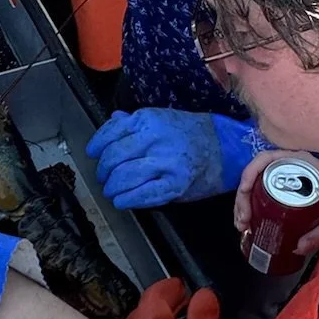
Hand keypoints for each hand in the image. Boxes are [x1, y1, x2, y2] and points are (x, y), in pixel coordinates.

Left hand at [88, 108, 259, 208]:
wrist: (225, 148)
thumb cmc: (192, 133)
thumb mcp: (162, 118)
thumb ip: (135, 121)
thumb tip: (113, 121)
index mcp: (148, 120)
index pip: (110, 133)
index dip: (97, 146)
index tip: (93, 154)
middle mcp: (155, 139)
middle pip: (114, 158)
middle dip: (103, 171)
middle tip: (103, 177)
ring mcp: (166, 163)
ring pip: (124, 177)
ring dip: (112, 187)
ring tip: (112, 190)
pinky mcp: (174, 184)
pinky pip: (142, 195)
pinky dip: (127, 199)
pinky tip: (122, 200)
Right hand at [235, 150, 318, 261]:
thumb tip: (298, 247)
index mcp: (299, 162)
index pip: (266, 159)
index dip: (250, 173)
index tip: (244, 191)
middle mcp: (288, 165)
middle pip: (255, 175)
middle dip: (243, 198)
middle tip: (243, 219)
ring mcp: (284, 175)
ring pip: (255, 184)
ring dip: (245, 203)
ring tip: (243, 224)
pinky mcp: (282, 185)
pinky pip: (261, 191)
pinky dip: (253, 205)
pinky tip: (250, 221)